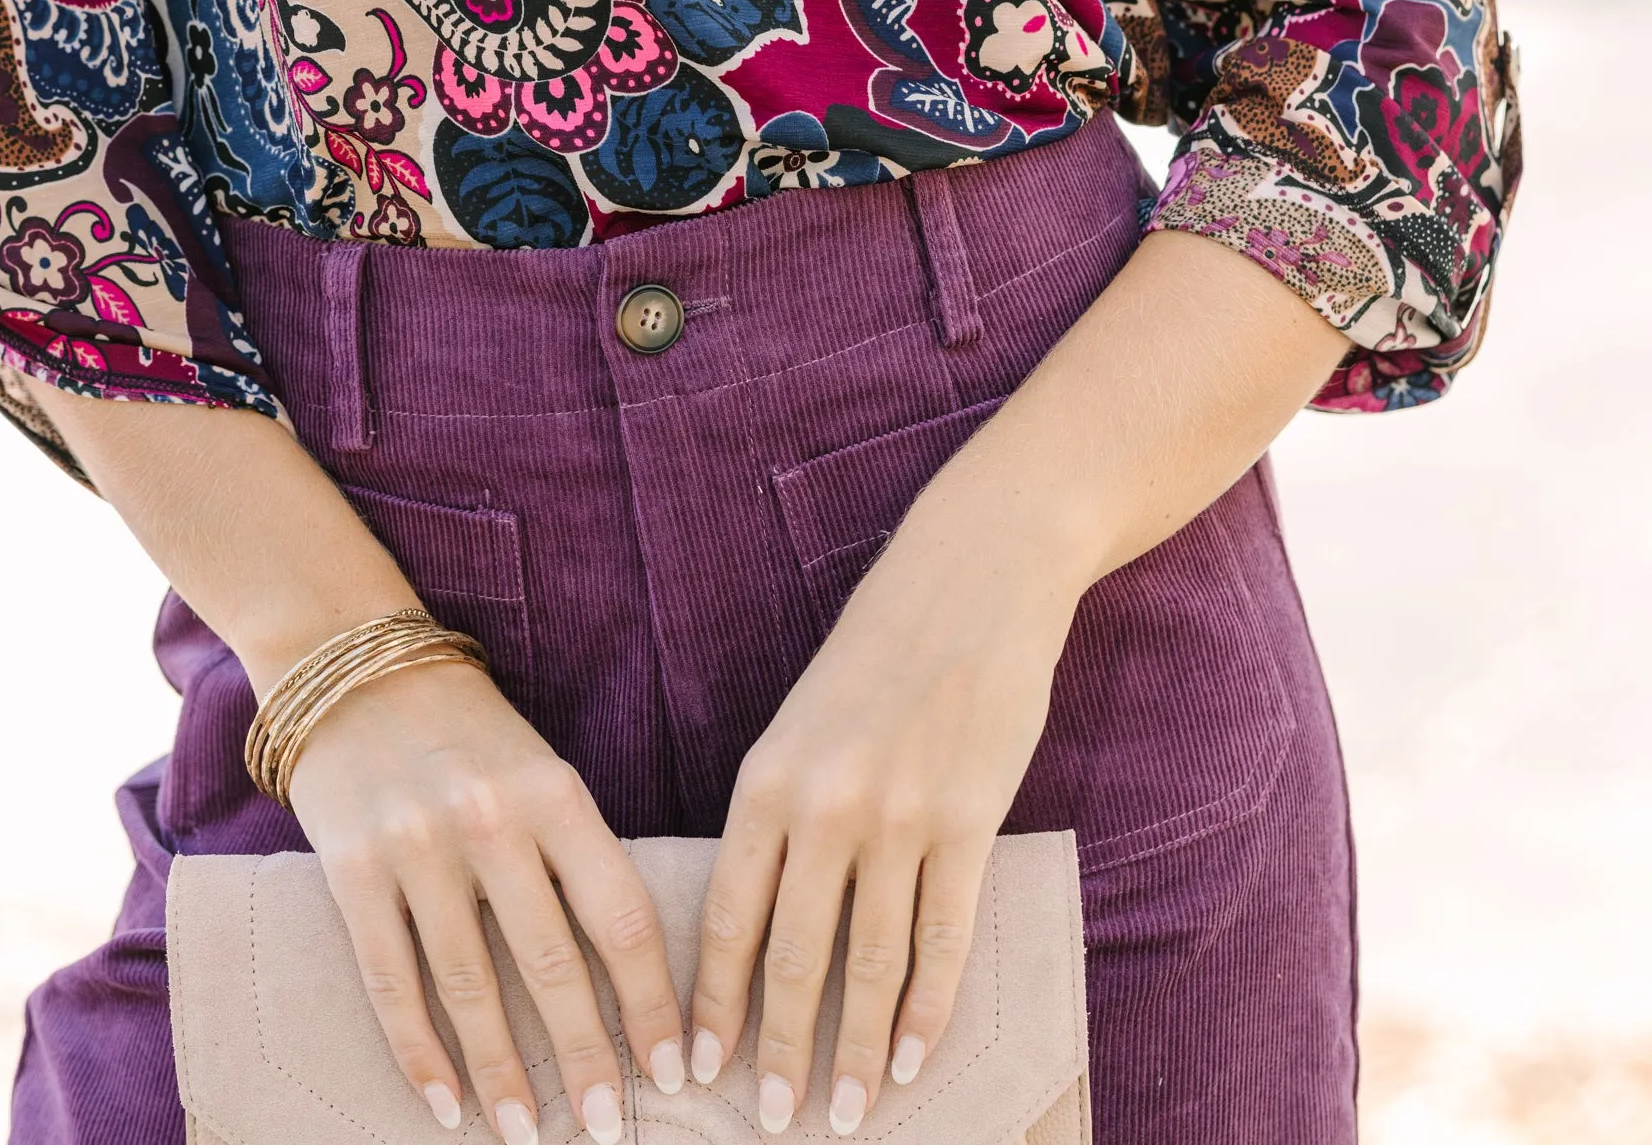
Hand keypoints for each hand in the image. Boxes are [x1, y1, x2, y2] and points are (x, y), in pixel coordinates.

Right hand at [288, 655, 686, 1142]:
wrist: (353, 667)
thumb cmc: (468, 734)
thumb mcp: (540, 772)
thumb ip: (576, 857)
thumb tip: (628, 979)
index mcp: (554, 791)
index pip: (620, 914)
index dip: (651, 1002)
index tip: (673, 1071)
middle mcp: (489, 818)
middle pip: (550, 963)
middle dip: (585, 1057)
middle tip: (608, 1126)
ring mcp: (416, 846)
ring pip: (469, 987)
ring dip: (502, 1074)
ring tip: (530, 1134)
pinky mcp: (353, 871)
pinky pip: (392, 981)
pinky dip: (420, 1054)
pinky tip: (447, 1105)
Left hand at [687, 537, 1073, 1136]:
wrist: (972, 577)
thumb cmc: (879, 648)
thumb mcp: (801, 719)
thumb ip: (781, 809)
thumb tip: (759, 915)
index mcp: (767, 778)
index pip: (725, 917)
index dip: (711, 1003)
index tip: (697, 1069)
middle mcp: (824, 805)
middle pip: (793, 959)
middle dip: (779, 1052)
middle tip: (770, 1120)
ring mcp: (900, 817)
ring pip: (870, 964)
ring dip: (858, 1050)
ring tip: (849, 1112)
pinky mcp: (970, 820)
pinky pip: (943, 936)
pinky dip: (927, 1007)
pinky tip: (915, 1056)